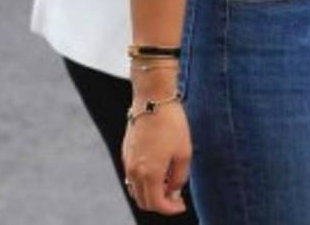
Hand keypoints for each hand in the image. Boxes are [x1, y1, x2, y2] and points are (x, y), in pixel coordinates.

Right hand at [121, 100, 191, 214]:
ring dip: (150, 193)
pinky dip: (143, 181)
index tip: (181, 205)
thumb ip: (179, 177)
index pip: (157, 204)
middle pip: (143, 201)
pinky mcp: (125, 153)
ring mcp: (127, 162)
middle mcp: (134, 172)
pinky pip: (132, 177)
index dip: (170, 209)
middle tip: (176, 196)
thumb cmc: (171, 124)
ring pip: (135, 190)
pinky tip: (158, 170)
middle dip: (160, 203)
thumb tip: (173, 192)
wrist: (152, 99)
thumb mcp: (184, 152)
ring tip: (168, 182)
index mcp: (149, 173)